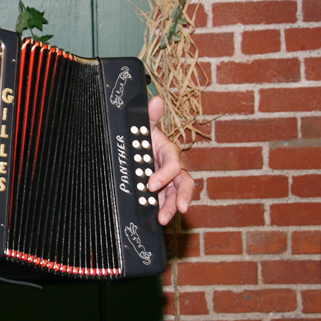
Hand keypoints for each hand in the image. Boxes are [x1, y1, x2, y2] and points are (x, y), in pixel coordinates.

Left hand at [146, 95, 194, 225]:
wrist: (137, 146)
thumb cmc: (144, 136)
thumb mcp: (144, 126)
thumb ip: (149, 115)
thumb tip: (156, 100)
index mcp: (170, 153)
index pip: (173, 165)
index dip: (164, 175)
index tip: (151, 184)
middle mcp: (173, 169)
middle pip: (183, 184)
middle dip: (182, 197)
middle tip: (180, 209)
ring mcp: (169, 182)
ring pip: (176, 196)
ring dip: (171, 208)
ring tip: (163, 220)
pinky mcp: (162, 192)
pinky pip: (165, 202)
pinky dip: (163, 209)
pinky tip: (156, 219)